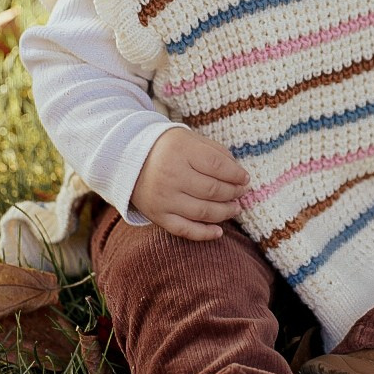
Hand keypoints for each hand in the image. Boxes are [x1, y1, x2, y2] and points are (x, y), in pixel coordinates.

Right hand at [131, 127, 249, 241]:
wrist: (127, 160)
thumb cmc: (166, 148)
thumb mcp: (189, 139)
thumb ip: (215, 152)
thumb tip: (239, 172)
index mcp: (180, 151)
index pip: (217, 165)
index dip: (236, 174)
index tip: (245, 178)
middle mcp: (171, 175)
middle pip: (212, 189)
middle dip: (233, 193)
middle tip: (242, 193)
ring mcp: (164, 198)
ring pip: (203, 211)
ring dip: (225, 212)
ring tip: (235, 208)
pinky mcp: (158, 215)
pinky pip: (184, 230)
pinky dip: (204, 233)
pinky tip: (219, 231)